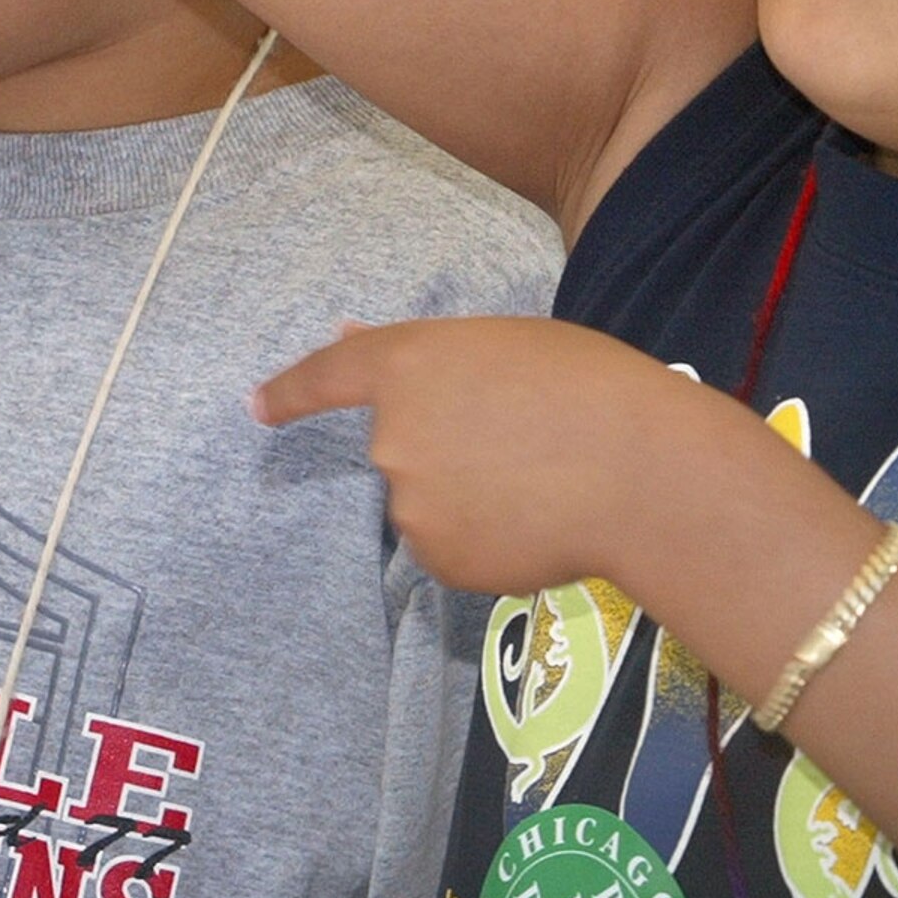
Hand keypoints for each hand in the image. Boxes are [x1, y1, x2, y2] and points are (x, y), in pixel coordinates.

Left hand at [256, 315, 702, 594]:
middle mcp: (391, 436)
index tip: (258, 406)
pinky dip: (486, 538)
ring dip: (470, 495)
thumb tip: (354, 338)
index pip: (328, 373)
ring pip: (430, 501)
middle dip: (448, 446)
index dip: (290, 391)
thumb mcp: (509, 345)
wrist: (639, 473)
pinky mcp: (440, 559)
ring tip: (543, 479)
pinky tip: (539, 519)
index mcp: (408, 364)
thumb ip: (432, 356)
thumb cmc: (591, 390)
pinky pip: (454, 546)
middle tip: (525, 439)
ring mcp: (411, 504)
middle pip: (401, 445)